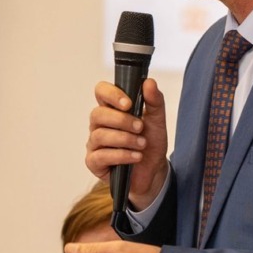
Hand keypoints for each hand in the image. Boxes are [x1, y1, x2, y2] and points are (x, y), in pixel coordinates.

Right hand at [85, 78, 168, 211]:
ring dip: (125, 139)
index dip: (111, 94)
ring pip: (100, 135)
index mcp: (112, 109)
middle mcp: (99, 124)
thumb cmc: (150, 143)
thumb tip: (149, 82)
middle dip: (122, 120)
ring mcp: (95, 143)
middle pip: (98, 114)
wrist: (154, 170)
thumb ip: (154, 101)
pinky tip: (135, 157)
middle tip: (140, 127)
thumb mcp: (158, 120)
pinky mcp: (94, 162)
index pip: (101, 91)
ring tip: (142, 144)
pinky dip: (121, 155)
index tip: (128, 103)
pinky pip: (101, 156)